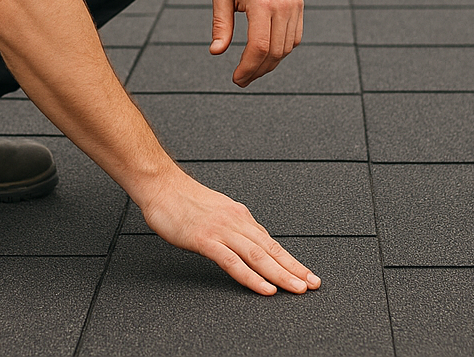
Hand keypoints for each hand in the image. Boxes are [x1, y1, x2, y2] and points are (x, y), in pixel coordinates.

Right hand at [138, 170, 319, 294]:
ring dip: (281, 274)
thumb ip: (233, 227)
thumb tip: (249, 243)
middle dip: (294, 269)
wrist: (160, 185)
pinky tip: (265, 288)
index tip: (306, 274)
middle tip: (313, 284)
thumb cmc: (183, 199)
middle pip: (270, 249)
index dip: (290, 260)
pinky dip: (251, 277)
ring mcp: (221, 231)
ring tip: (297, 288)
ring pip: (258, 256)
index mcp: (239, 216)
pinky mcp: (205, 240)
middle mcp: (235, 222)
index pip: (271, 242)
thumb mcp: (216, 211)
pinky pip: (232, 262)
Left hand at [211, 0, 303, 86]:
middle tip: (241, 79)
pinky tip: (267, 53)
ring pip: (287, 47)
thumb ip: (220, 25)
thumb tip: (216, 52)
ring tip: (252, 68)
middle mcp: (283, 5)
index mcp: (262, 2)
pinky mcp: (299, 4)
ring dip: (271, 63)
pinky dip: (282, 49)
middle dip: (258, 70)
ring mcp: (295, 5)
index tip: (236, 78)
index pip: (259, 47)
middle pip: (275, 52)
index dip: (248, 68)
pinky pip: (295, 36)